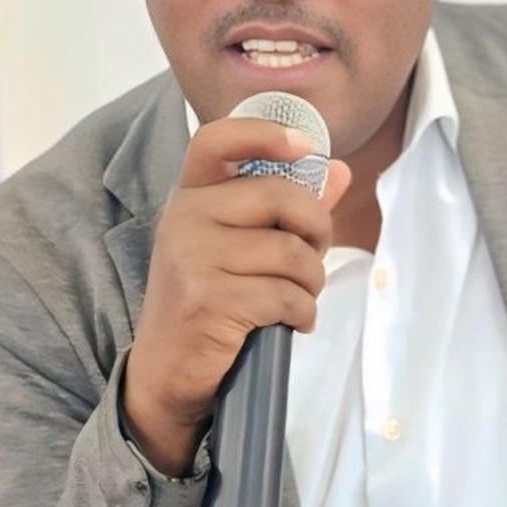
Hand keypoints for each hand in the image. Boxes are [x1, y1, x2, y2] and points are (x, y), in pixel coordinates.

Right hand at [122, 116, 350, 476]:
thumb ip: (288, 210)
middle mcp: (185, 218)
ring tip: (300, 298)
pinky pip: (286, 295)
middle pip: (281, 197)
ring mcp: (193, 258)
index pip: (218, 140)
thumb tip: (341, 172)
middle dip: (317, 230)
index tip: (306, 146)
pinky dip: (303, 313)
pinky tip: (292, 323)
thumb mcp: (238, 248)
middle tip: (314, 256)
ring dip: (312, 283)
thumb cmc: (209, 302)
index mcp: (191, 197)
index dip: (266, 133)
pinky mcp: (209, 300)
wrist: (165, 373)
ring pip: (291, 253)